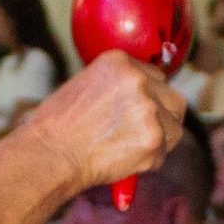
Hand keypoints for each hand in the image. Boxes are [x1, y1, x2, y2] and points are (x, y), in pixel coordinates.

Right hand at [7, 50, 184, 199]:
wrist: (50, 154)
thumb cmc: (58, 127)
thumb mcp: (86, 85)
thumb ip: (119, 87)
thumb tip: (144, 99)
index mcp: (120, 62)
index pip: (156, 77)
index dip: (150, 98)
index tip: (137, 112)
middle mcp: (138, 80)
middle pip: (174, 100)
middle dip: (163, 118)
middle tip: (142, 133)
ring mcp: (148, 110)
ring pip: (174, 128)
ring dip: (157, 142)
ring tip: (126, 148)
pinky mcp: (153, 139)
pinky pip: (163, 153)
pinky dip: (148, 162)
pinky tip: (122, 160)